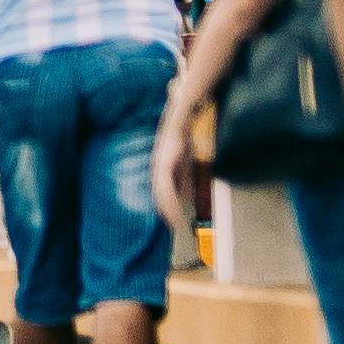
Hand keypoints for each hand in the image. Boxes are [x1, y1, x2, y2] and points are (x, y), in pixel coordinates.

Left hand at [153, 89, 209, 232]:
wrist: (182, 116)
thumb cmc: (182, 139)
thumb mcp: (185, 163)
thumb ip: (184, 180)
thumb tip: (186, 198)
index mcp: (160, 169)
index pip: (160, 193)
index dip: (164, 208)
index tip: (171, 222)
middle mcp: (156, 168)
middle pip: (158, 195)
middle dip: (165, 212)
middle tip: (172, 226)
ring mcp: (159, 164)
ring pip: (160, 192)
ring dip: (167, 208)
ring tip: (174, 221)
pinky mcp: (164, 160)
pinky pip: (166, 183)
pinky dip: (170, 196)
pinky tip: (175, 204)